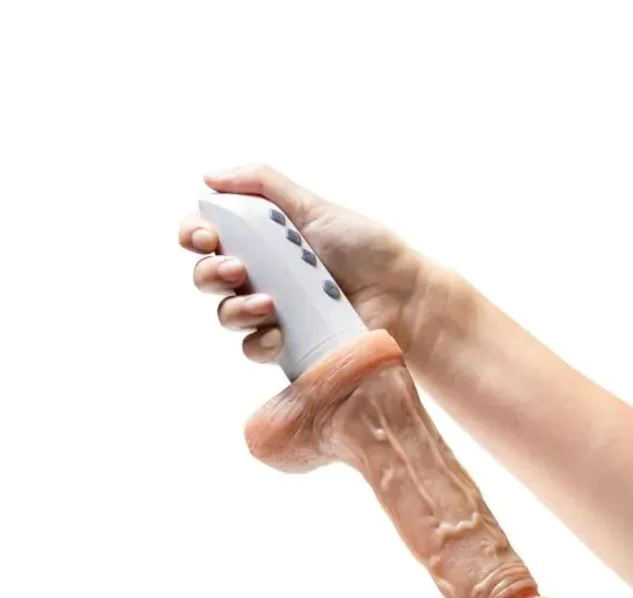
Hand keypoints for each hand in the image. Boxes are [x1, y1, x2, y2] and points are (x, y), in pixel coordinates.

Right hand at [178, 164, 451, 362]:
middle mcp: (260, 276)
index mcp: (261, 240)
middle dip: (210, 272)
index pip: (207, 235)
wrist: (402, 296)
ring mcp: (271, 314)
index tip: (205, 235)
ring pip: (225, 316)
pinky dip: (258, 341)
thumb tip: (209, 176)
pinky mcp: (286, 348)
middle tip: (238, 269)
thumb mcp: (315, 207)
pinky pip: (252, 349)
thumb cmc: (366, 250)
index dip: (193, 234)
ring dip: (234, 309)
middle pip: (206, 277)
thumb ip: (263, 186)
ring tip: (268, 304)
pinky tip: (279, 334)